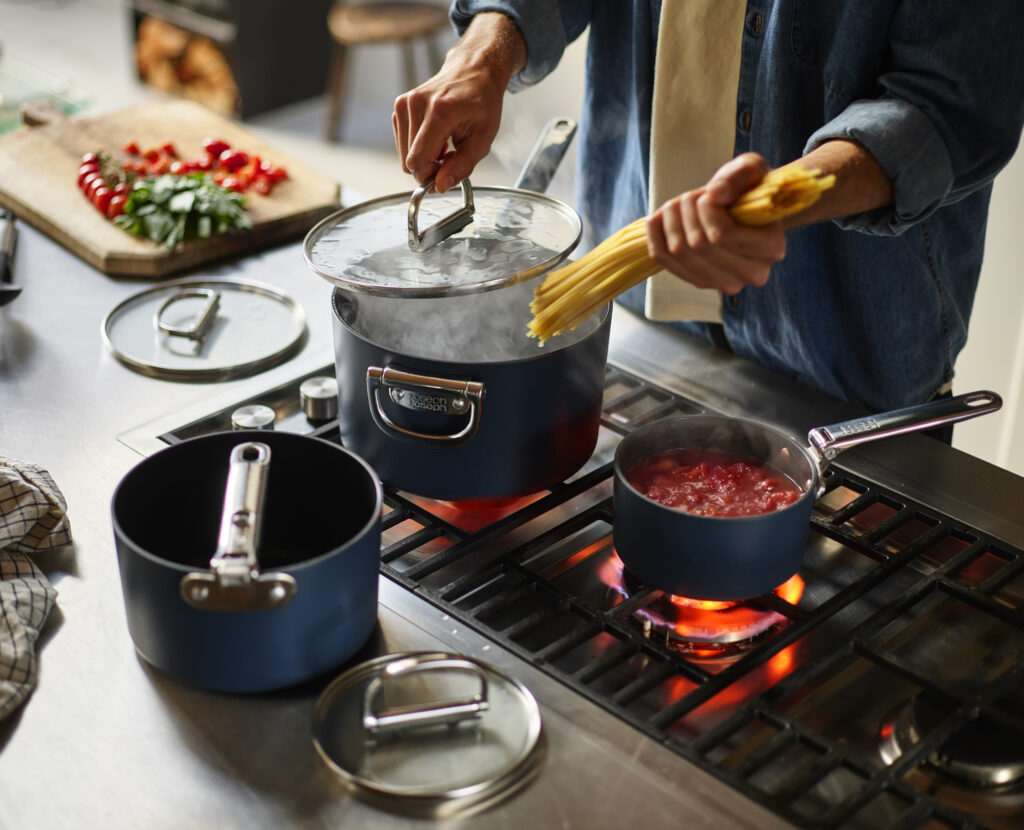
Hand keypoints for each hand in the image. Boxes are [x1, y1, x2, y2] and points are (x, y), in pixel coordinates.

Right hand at [393, 13, 524, 192]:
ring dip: (424, 157)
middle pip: (409, 160)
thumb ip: (462, 166)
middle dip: (428, 168)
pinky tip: (435, 137)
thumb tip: (440, 186)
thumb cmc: (482, 101)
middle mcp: (416, 104)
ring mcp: (405, 103)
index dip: (428, 177)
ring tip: (444, 145)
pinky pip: (403, 142)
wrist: (475, 70)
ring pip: (405, 154)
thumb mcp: (482, 139)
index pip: (417, 160)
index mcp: (439, 111)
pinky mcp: (400, 106)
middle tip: (449, 158)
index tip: (443, 179)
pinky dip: (418, 146)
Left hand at [646, 153, 786, 294]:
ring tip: (676, 205)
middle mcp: (752, 273)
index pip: (723, 235)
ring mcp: (724, 283)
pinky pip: (664, 260)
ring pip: (679, 253)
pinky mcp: (699, 282)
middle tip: (689, 196)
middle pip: (699, 244)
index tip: (708, 192)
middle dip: (686, 212)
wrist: (741, 211)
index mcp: (771, 247)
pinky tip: (658, 219)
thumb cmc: (749, 189)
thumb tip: (716, 192)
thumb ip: (740, 173)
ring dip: (670, 222)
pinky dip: (655, 235)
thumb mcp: (751, 169)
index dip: (706, 209)